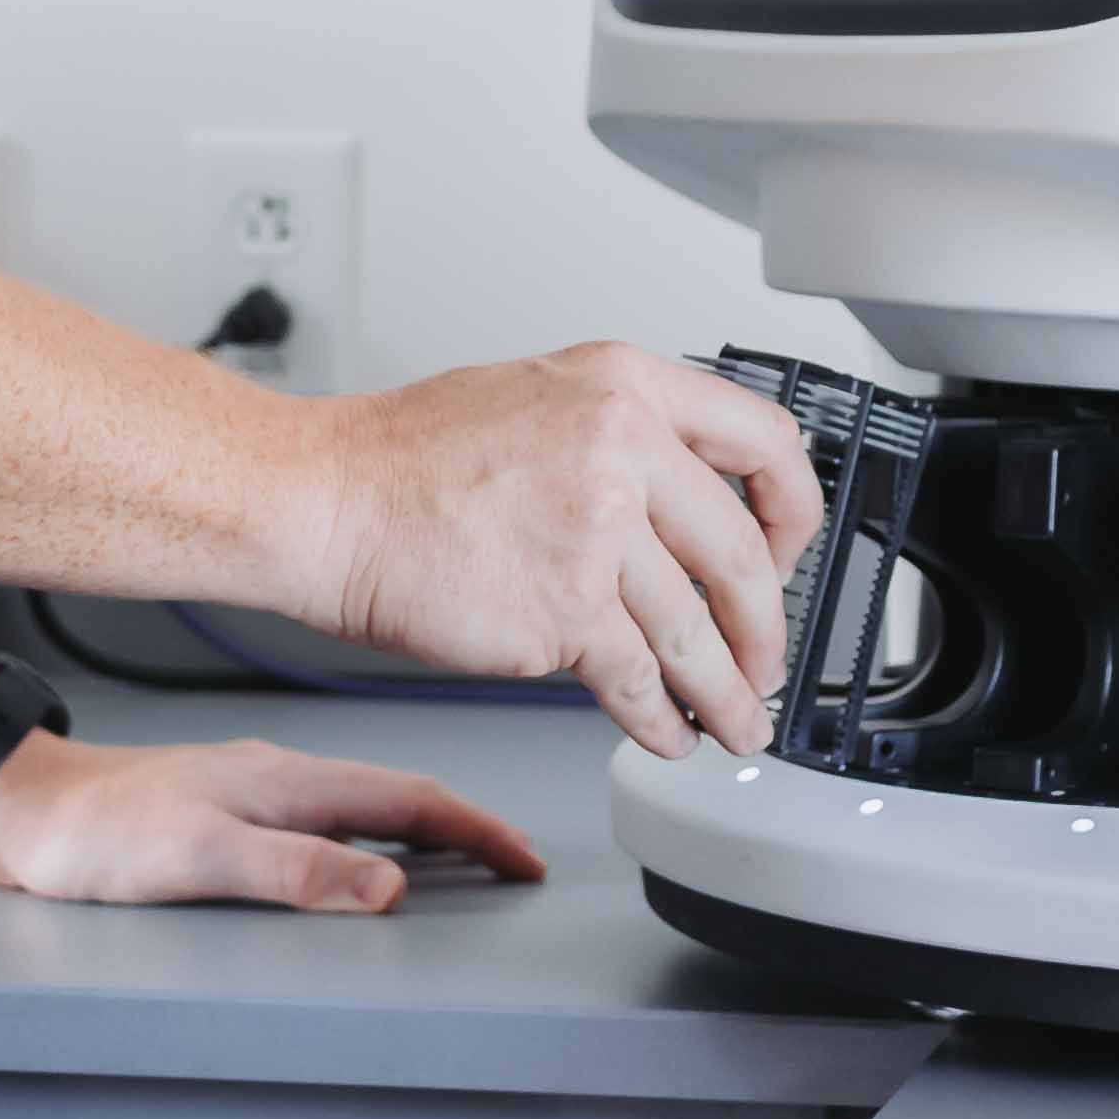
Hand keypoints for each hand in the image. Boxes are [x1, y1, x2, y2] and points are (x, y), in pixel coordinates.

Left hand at [0, 732, 546, 913]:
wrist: (23, 809)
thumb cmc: (95, 833)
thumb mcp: (200, 857)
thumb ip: (297, 869)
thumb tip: (387, 887)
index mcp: (289, 782)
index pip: (413, 800)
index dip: (479, 831)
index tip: (525, 860)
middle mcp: (280, 778)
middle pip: (399, 797)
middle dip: (467, 829)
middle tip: (514, 863)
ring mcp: (253, 791)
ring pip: (363, 806)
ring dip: (421, 831)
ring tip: (460, 861)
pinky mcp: (224, 811)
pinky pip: (324, 820)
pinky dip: (366, 838)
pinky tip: (354, 857)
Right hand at [280, 348, 822, 759]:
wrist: (324, 502)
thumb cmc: (403, 460)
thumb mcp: (537, 397)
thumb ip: (622, 436)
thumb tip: (687, 501)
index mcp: (625, 385)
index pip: (765, 441)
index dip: (794, 512)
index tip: (788, 554)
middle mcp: (623, 449)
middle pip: (741, 555)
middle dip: (766, 629)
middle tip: (766, 662)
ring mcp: (596, 532)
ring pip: (696, 632)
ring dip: (726, 692)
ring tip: (736, 720)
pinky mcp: (561, 612)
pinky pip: (638, 680)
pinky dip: (662, 719)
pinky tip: (668, 732)